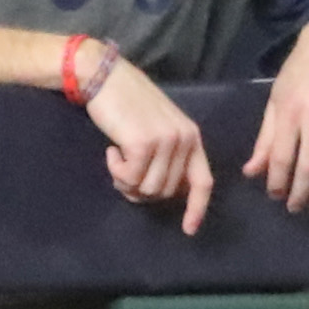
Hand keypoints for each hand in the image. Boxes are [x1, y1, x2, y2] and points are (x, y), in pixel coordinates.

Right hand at [82, 58, 214, 233]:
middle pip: (165, 192)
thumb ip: (167, 156)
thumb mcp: (157, 129)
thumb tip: (164, 191)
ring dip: (126, 183)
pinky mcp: (143, 143)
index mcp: (192, 137)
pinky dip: (116, 172)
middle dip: (140, 191)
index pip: (203, 181)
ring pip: (147, 189)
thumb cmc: (127, 104)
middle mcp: (185, 139)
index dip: (197, 208)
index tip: (188, 230)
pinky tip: (111, 152)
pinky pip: (129, 179)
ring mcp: (166, 141)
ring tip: (116, 160)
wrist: (105, 78)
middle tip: (122, 173)